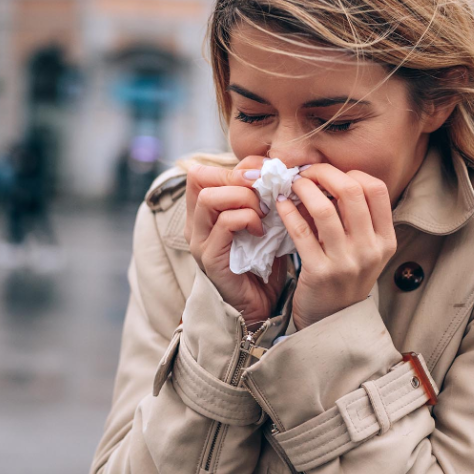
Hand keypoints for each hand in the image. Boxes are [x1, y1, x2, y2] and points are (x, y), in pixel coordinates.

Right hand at [185, 157, 288, 325]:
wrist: (259, 309)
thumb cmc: (262, 264)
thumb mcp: (261, 223)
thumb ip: (261, 198)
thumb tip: (279, 170)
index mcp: (203, 213)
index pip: (202, 171)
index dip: (235, 165)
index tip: (265, 173)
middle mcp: (194, 224)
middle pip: (200, 177)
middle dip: (238, 177)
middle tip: (265, 189)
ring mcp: (199, 241)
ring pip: (209, 198)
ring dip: (243, 197)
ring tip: (263, 211)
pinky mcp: (210, 258)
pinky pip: (225, 223)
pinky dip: (248, 219)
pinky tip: (262, 230)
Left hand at [274, 164, 396, 329]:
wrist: (332, 323)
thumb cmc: (345, 279)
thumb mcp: (363, 251)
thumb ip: (354, 219)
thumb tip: (327, 178)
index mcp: (385, 241)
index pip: (376, 190)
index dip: (352, 173)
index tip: (331, 174)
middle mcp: (370, 250)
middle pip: (351, 191)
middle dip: (324, 173)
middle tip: (306, 171)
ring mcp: (346, 262)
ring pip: (324, 208)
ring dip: (304, 188)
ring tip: (292, 184)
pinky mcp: (319, 272)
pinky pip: (301, 231)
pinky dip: (288, 211)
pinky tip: (280, 204)